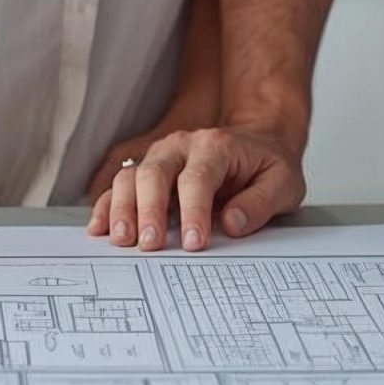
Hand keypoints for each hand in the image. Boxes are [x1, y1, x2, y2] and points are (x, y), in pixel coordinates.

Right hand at [90, 122, 304, 251]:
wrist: (259, 140)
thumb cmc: (268, 164)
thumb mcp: (283, 182)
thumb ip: (260, 202)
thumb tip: (232, 224)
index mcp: (216, 147)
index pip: (198, 179)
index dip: (194, 212)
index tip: (195, 243)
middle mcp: (182, 146)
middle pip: (155, 172)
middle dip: (149, 210)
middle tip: (149, 244)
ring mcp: (161, 156)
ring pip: (130, 175)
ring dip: (122, 208)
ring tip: (122, 239)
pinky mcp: (148, 170)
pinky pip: (120, 184)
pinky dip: (107, 204)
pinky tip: (100, 227)